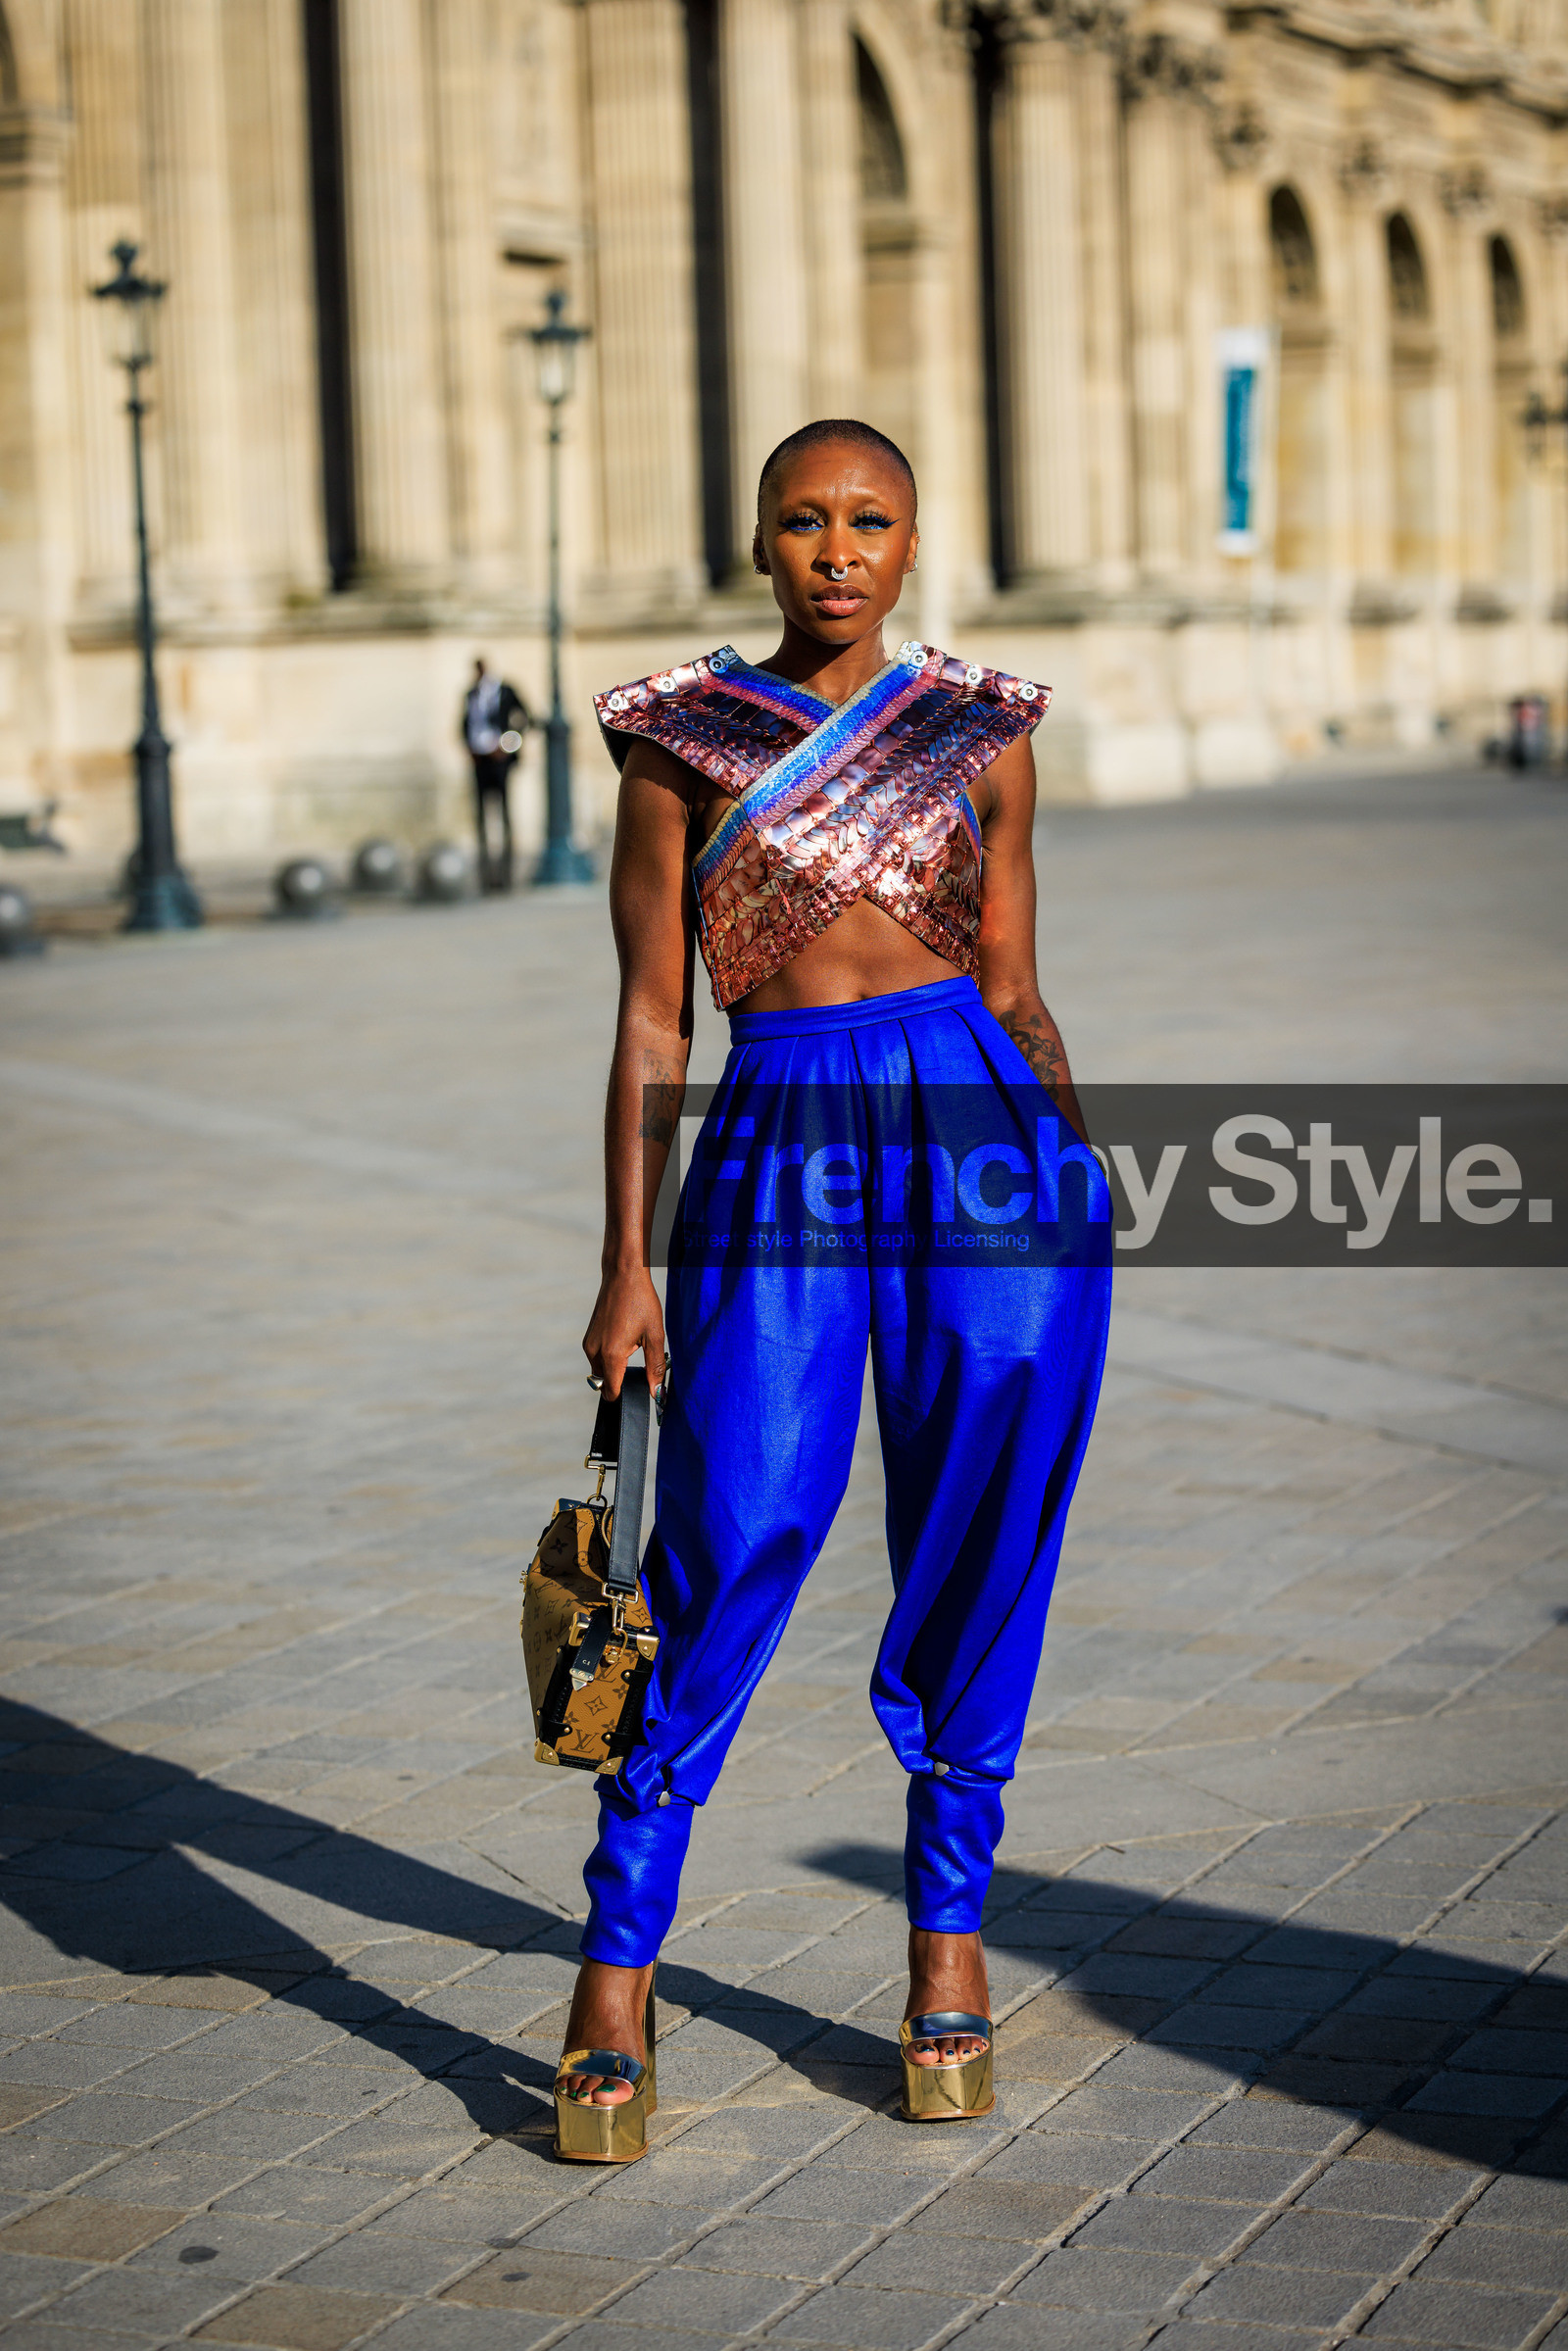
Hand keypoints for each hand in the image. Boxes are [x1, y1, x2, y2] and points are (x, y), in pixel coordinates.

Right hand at [584, 1268, 665, 1399]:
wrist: (623, 1275)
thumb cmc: (641, 1302)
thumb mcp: (654, 1335)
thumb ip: (655, 1367)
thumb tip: (657, 1393)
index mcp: (611, 1354)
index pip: (612, 1392)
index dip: (625, 1395)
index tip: (639, 1389)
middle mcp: (595, 1351)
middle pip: (605, 1384)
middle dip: (621, 1381)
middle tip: (640, 1363)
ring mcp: (589, 1343)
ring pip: (600, 1370)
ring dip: (615, 1367)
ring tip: (634, 1345)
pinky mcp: (588, 1336)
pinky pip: (597, 1357)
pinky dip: (609, 1356)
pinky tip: (625, 1337)